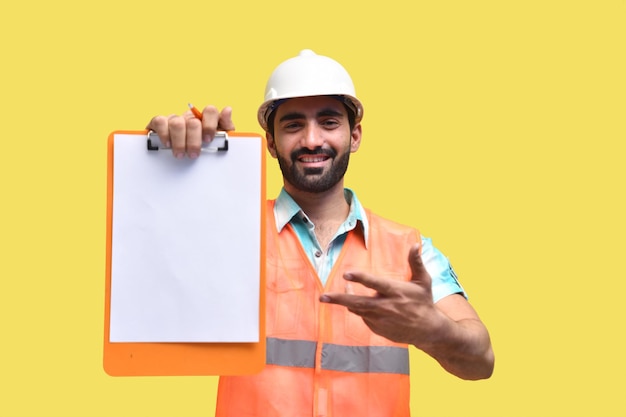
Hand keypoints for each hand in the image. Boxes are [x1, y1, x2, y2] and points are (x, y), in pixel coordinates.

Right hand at [146, 106, 234, 158]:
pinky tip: (167, 144)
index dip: (210, 125)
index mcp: (205, 118)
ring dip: (179, 142)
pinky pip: (160, 122)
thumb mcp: (219, 138)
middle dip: (193, 141)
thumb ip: (226, 125)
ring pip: (177, 123)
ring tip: (180, 154)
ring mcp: (175, 118)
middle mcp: (190, 116)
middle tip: (193, 154)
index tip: (208, 139)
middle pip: (193, 122)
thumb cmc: (203, 144)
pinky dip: (164, 134)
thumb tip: (228, 110)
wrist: (183, 152)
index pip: (210, 111)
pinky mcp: (160, 122)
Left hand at [320, 244, 446, 346]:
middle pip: (359, 302)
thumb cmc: (424, 302)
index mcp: (396, 292)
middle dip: (339, 299)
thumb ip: (416, 262)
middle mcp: (387, 306)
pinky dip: (360, 310)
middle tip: (323, 297)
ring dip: (346, 302)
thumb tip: (415, 245)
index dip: (360, 278)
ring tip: (332, 297)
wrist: (428, 330)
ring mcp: (381, 320)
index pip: (375, 283)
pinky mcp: (378, 329)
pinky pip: (364, 317)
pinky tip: (361, 305)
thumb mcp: (423, 281)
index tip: (346, 274)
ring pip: (358, 310)